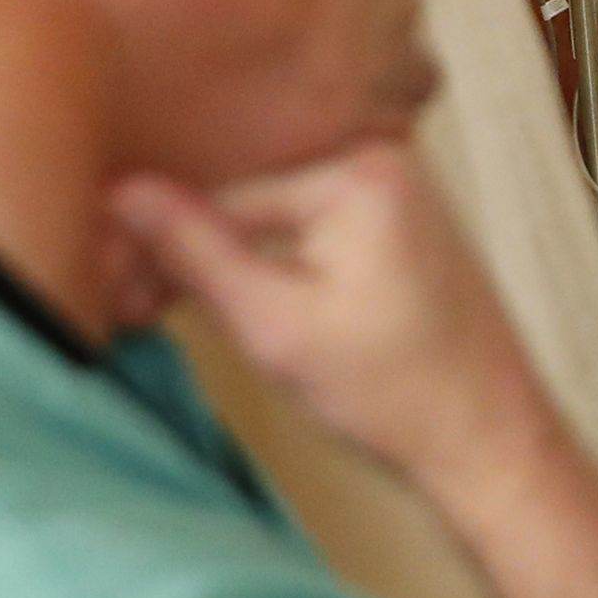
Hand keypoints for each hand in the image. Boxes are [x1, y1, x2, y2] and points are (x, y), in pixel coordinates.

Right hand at [111, 146, 533, 473]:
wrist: (490, 439)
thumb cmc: (394, 394)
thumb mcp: (275, 326)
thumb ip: (196, 254)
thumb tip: (122, 193)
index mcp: (358, 169)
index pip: (221, 195)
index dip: (155, 247)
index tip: (106, 292)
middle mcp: (380, 158)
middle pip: (245, 198)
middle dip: (182, 253)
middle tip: (124, 307)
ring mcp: (393, 189)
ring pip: (269, 218)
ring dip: (216, 262)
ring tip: (152, 308)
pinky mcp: (394, 224)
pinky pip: (305, 230)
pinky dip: (263, 266)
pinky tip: (217, 301)